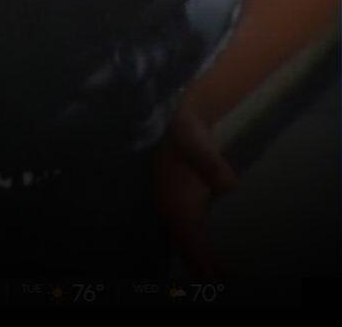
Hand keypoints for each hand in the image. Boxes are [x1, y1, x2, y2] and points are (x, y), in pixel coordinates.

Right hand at [153, 101, 237, 276]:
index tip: (213, 278)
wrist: (176, 114)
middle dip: (200, 267)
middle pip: (186, 245)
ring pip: (186, 241)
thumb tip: (228, 185)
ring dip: (199, 261)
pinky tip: (208, 258)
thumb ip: (209, 161)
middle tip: (220, 286)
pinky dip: (199, 249)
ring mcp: (175, 206)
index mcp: (172, 198)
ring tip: (217, 279)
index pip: (187, 236)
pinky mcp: (183, 202)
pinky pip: (190, 233)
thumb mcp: (194, 140)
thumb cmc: (183, 128)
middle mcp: (171, 207)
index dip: (200, 258)